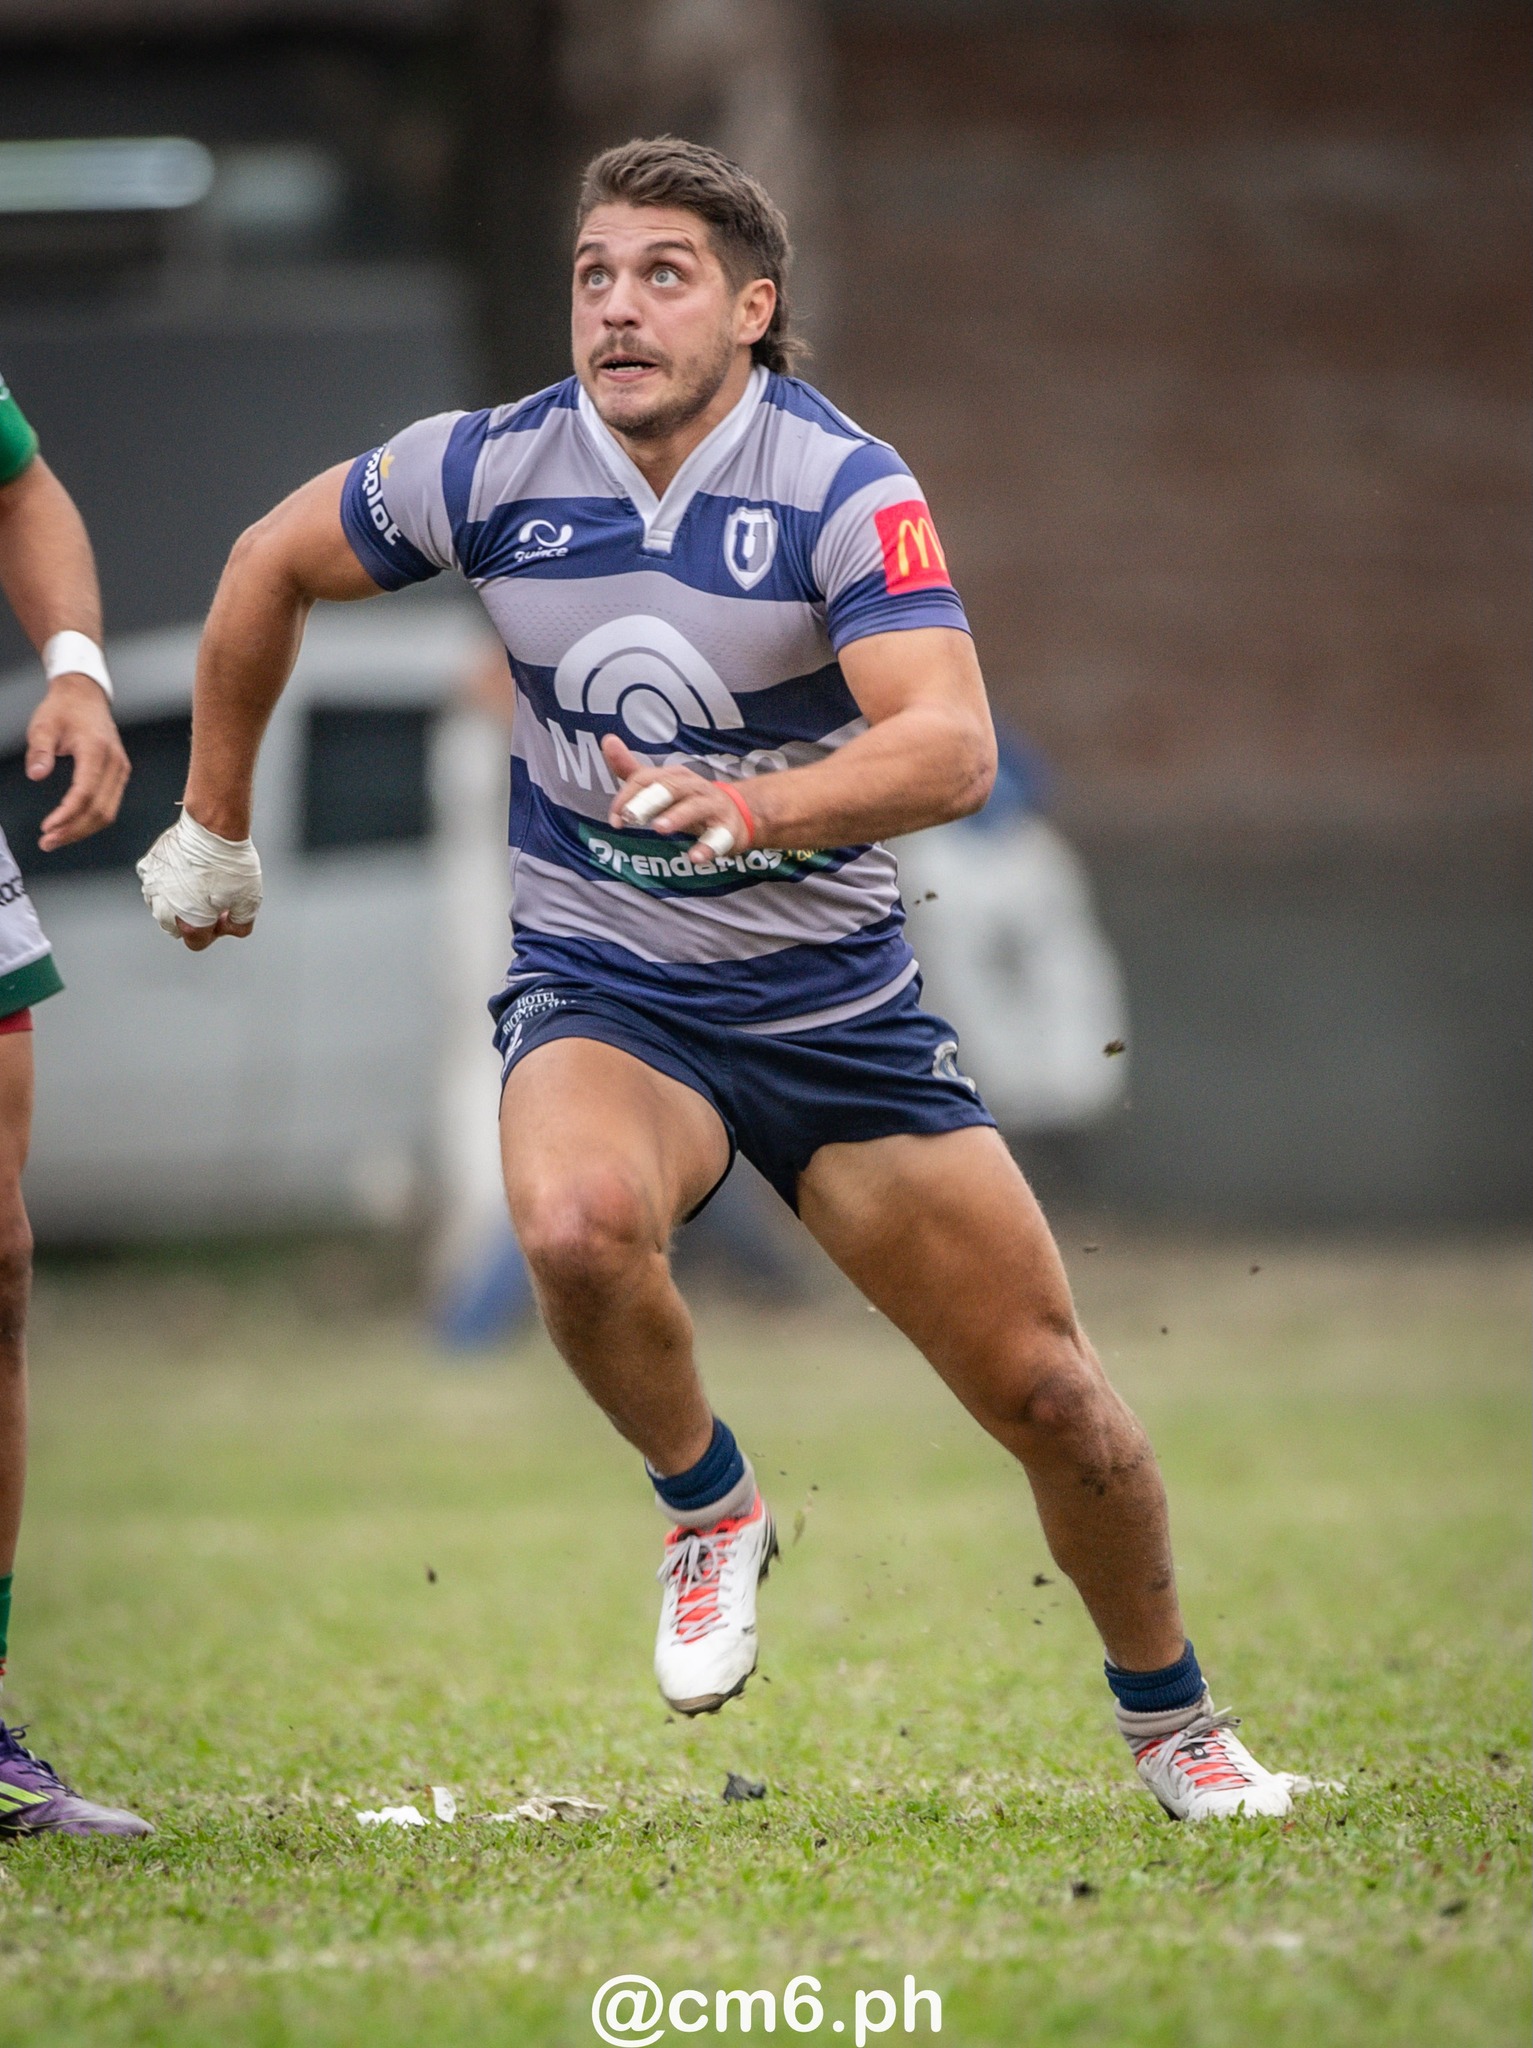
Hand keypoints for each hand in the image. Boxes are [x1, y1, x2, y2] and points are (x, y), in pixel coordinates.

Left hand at [26, 673, 130, 850]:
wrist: (85, 696)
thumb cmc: (65, 709)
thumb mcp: (43, 725)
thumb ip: (40, 750)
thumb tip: (37, 774)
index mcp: (96, 750)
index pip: (85, 793)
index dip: (67, 815)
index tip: (48, 827)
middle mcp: (114, 763)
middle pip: (100, 810)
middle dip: (74, 830)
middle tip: (49, 841)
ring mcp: (120, 770)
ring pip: (108, 812)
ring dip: (83, 830)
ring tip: (58, 838)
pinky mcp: (119, 775)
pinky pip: (110, 805)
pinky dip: (92, 820)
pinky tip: (74, 826)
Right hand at [137, 810, 262, 948]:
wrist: (212, 827)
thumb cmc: (231, 864)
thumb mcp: (249, 902)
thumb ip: (240, 924)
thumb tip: (229, 926)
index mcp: (188, 923)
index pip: (198, 942)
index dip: (214, 931)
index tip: (223, 914)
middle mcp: (164, 909)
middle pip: (178, 926)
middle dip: (195, 917)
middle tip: (214, 898)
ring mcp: (152, 887)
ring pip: (164, 905)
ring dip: (180, 900)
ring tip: (202, 880)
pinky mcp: (148, 866)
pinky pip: (157, 882)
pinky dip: (170, 880)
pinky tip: (190, 867)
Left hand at [602, 737, 752, 862]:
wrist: (739, 813)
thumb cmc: (690, 800)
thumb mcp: (662, 785)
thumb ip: (632, 770)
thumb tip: (608, 741)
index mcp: (675, 776)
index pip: (646, 779)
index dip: (628, 797)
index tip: (615, 819)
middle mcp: (694, 787)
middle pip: (670, 788)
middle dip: (649, 801)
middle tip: (630, 816)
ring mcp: (713, 806)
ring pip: (695, 807)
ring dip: (677, 816)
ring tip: (659, 828)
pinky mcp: (728, 829)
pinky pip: (719, 837)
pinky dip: (708, 847)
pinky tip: (695, 858)